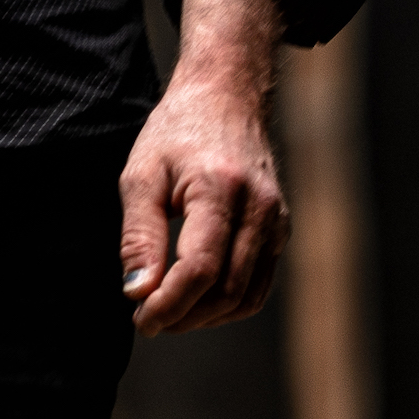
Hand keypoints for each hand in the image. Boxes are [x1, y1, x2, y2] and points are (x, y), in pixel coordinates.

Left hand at [119, 0, 289, 336]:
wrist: (226, 98)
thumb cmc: (176, 133)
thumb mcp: (141, 175)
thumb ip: (138, 236)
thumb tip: (137, 292)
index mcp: (220, 188)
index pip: (200, 267)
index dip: (169, 304)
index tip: (140, 319)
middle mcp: (258, 208)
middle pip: (226, 289)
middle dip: (185, 316)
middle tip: (148, 319)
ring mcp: (276, 221)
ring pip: (248, 296)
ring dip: (207, 317)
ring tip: (169, 314)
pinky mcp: (280, 229)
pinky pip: (260, 284)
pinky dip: (229, 303)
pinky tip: (197, 300)